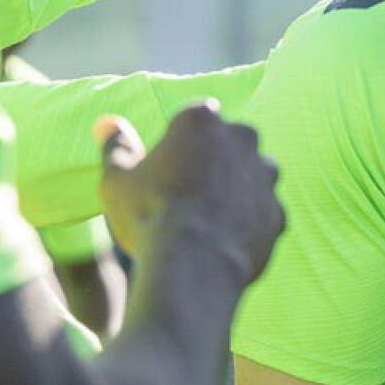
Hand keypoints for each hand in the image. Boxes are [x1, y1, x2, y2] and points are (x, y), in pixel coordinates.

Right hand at [94, 104, 282, 283]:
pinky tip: (221, 244)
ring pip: (249, 177)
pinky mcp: (278, 212)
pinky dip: (247, 225)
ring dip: (233, 191)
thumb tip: (106, 123)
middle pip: (226, 144)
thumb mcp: (117, 180)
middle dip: (211, 163)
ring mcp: (265, 176)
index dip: (176, 146)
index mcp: (201, 118)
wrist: (193, 266)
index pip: (192, 121)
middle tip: (183, 198)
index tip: (163, 173)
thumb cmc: (149, 215)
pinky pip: (262, 214)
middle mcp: (243, 137)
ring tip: (203, 223)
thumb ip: (116, 147)